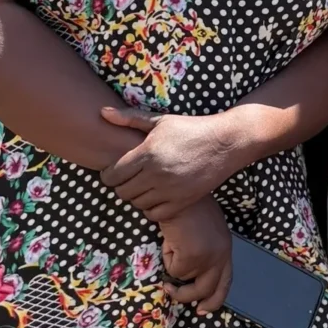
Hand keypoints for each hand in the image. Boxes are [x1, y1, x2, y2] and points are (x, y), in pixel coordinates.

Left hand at [100, 107, 252, 221]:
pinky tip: (156, 197)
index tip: (115, 170)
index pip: (112, 175)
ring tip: (143, 186)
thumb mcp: (160, 120)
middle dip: (121, 186)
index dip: (109, 174)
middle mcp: (156, 173)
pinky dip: (151, 208)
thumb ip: (129, 118)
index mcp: (148, 153)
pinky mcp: (183, 201)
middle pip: (122, 192)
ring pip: (137, 204)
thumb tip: (102, 112)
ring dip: (136, 197)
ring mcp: (170, 190)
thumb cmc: (191, 128)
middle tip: (128, 179)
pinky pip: (155, 214)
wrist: (225, 143)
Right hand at [160, 197, 232, 314]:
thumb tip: (185, 275)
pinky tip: (168, 238)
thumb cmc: (185, 206)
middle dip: (188, 297)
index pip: (226, 281)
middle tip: (172, 293)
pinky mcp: (193, 256)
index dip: (214, 299)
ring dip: (172, 265)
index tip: (202, 310)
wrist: (177, 190)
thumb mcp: (201, 231)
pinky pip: (173, 270)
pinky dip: (166, 256)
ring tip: (169, 243)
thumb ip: (201, 252)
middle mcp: (222, 255)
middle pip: (208, 290)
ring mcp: (208, 257)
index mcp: (225, 248)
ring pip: (185, 279)